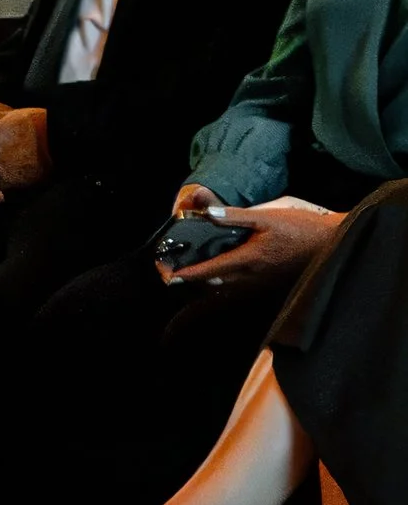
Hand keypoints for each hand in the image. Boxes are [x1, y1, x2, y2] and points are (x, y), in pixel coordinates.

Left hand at [161, 193, 342, 288]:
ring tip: (193, 276)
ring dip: (209, 285)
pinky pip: (242, 289)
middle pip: (215, 285)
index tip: (170, 277)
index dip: (189, 274)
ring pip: (228, 289)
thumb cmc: (302, 226)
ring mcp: (263, 283)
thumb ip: (236, 216)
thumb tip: (208, 215)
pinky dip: (226, 285)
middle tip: (176, 274)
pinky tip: (222, 277)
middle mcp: (254, 277)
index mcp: (250, 259)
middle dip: (195, 282)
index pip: (211, 270)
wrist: (334, 242)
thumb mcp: (269, 215)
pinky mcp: (271, 284)